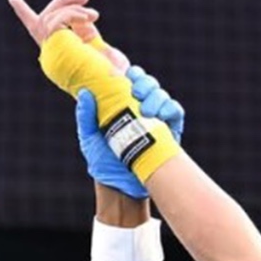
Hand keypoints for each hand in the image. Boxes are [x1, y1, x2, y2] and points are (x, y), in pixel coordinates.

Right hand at [7, 0, 128, 72]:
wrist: (110, 87)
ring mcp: (51, 48)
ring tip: (94, 15)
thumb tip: (81, 18)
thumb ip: (86, 32)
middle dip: (63, 1)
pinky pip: (55, 20)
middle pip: (45, 18)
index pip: (37, 30)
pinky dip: (71, 14)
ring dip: (73, 9)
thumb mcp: (98, 48)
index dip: (23, 13)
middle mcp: (52, 49)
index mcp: (60, 49)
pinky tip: (88, 18)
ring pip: (50, 17)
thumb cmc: (112, 73)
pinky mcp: (54, 44)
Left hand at [74, 66, 184, 197]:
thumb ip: (86, 117)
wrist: (122, 188)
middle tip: (135, 92)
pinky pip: (175, 111)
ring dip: (156, 96)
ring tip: (146, 111)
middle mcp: (140, 108)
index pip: (128, 80)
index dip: (129, 73)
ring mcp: (157, 119)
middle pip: (148, 83)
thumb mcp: (89, 139)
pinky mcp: (171, 132)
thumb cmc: (104, 162)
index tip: (123, 74)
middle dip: (143, 82)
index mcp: (122, 105)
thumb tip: (85, 94)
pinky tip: (160, 116)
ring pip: (162, 94)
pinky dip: (169, 108)